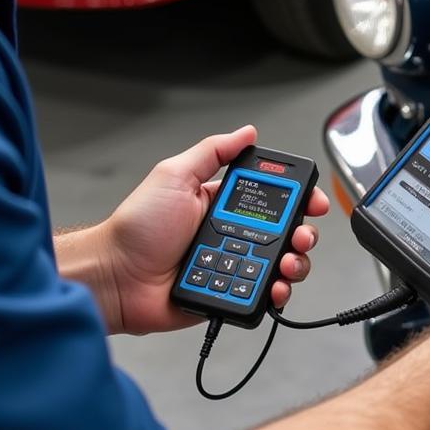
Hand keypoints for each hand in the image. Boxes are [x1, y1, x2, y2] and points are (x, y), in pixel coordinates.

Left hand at [97, 126, 328, 334]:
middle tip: (302, 236)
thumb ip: (213, 152)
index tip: (313, 202)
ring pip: (282, 265)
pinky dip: (277, 293)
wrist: (116, 278)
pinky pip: (263, 296)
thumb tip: (246, 133)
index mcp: (223, 204)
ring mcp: (234, 265)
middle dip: (304, 234)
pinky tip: (276, 287)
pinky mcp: (230, 294)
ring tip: (288, 264)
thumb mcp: (174, 175)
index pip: (274, 199)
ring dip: (296, 264)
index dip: (299, 199)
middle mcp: (234, 234)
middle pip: (287, 234)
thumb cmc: (137, 227)